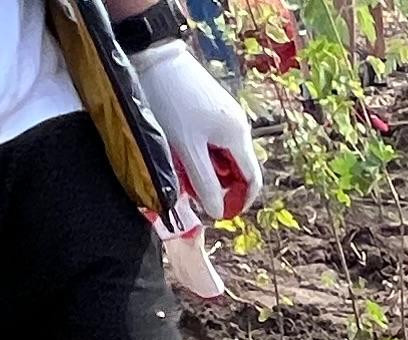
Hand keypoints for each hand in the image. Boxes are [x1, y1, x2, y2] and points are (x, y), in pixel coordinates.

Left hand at [135, 41, 263, 222]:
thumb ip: (204, 183)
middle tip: (195, 194)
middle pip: (239, 168)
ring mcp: (226, 114)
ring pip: (224, 155)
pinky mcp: (213, 107)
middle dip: (221, 186)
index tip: (219, 213)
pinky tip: (184, 151)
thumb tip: (217, 211)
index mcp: (238, 135)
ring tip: (186, 172)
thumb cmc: (171, 102)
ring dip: (210, 170)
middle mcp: (238, 125)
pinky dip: (203, 153)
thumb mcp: (186, 148)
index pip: (252, 179)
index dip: (240, 201)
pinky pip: (214, 140)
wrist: (155, 57)